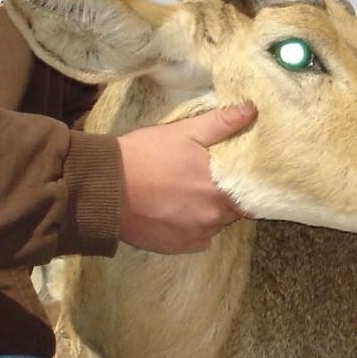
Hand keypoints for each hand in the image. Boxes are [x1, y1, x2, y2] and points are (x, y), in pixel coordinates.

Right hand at [116, 103, 255, 252]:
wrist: (106, 187)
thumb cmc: (146, 156)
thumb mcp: (184, 132)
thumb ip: (221, 123)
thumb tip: (251, 110)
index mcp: (220, 189)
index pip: (250, 194)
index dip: (245, 185)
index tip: (234, 177)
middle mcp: (213, 218)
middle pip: (231, 210)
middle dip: (224, 197)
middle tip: (204, 182)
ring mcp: (195, 235)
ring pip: (213, 225)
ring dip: (207, 213)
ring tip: (186, 196)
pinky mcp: (177, 247)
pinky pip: (196, 240)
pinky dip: (191, 229)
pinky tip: (175, 213)